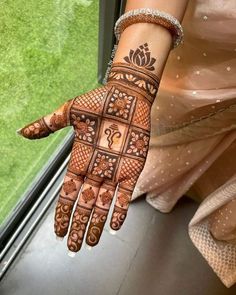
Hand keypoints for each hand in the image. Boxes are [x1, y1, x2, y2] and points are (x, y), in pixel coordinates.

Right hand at [17, 44, 159, 252]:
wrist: (126, 96)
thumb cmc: (98, 102)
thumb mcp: (69, 113)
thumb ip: (47, 125)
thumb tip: (23, 132)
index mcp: (80, 160)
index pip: (69, 192)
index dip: (63, 211)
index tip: (58, 229)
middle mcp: (96, 170)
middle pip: (84, 204)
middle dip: (78, 225)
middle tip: (74, 246)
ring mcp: (114, 171)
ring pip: (103, 203)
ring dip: (97, 223)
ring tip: (92, 242)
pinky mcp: (131, 168)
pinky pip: (125, 194)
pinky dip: (119, 209)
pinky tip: (114, 226)